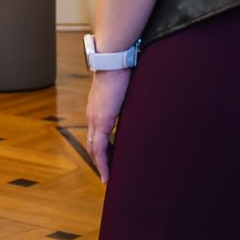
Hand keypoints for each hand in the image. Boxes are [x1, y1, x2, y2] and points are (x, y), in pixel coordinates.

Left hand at [84, 66, 132, 182]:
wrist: (114, 60)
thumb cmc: (123, 69)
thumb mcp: (127, 90)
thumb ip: (132, 101)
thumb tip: (146, 103)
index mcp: (98, 108)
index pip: (97, 133)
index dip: (103, 148)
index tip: (111, 159)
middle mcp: (93, 115)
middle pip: (94, 144)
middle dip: (101, 160)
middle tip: (109, 174)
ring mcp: (95, 119)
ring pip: (95, 149)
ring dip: (101, 165)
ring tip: (109, 179)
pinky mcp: (101, 121)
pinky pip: (100, 148)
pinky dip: (102, 163)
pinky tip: (107, 175)